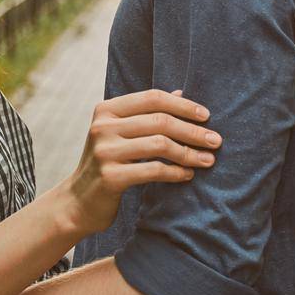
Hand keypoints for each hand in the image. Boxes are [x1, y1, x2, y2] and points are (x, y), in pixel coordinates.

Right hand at [63, 87, 221, 238]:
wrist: (79, 201)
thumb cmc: (107, 163)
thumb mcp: (120, 133)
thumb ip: (145, 113)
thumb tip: (179, 92)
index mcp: (106, 109)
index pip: (152, 97)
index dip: (182, 105)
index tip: (206, 116)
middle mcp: (103, 126)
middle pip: (159, 121)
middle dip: (192, 130)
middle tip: (216, 140)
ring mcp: (105, 151)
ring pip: (159, 145)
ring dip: (189, 153)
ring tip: (208, 160)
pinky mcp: (111, 176)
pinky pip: (153, 170)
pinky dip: (176, 172)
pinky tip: (188, 175)